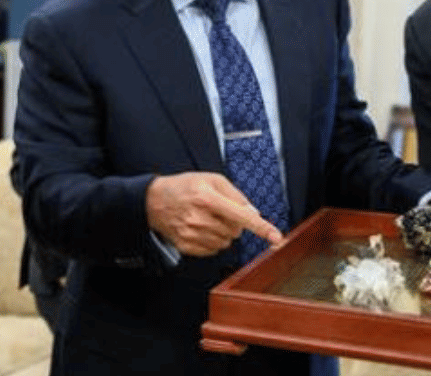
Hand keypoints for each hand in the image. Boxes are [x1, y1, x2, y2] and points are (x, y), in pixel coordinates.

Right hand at [146, 172, 282, 256]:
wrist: (154, 200)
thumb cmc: (185, 186)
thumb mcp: (211, 180)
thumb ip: (236, 195)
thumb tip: (254, 214)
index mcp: (208, 198)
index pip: (241, 216)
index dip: (261, 227)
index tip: (276, 238)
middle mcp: (200, 217)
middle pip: (235, 231)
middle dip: (234, 223)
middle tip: (218, 212)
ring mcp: (192, 233)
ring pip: (226, 242)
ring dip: (223, 233)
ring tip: (207, 219)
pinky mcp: (186, 245)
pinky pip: (213, 249)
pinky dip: (212, 241)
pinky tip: (200, 228)